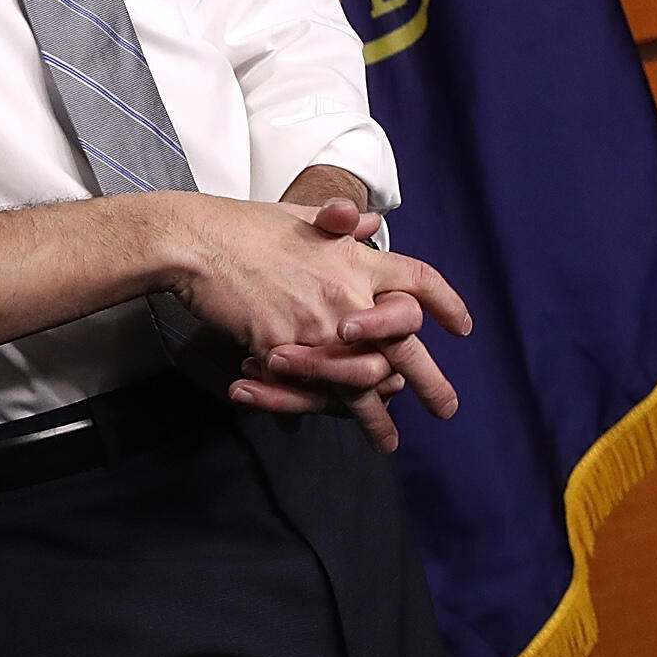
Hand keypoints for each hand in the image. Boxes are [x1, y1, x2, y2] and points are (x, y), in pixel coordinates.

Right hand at [229, 197, 466, 452]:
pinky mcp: (285, 349)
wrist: (194, 242)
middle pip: (406, 346)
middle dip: (432, 383)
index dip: (446, 304)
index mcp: (356, 260)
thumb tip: (368, 221)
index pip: (419, 281)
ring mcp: (319, 326)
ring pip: (363, 381)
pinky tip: (331, 427)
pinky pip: (312, 389)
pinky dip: (322, 410)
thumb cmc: (238, 225)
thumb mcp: (298, 217)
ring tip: (387, 439)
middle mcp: (349, 295)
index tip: (462, 327)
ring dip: (377, 416)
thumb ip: (335, 224)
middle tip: (447, 408)